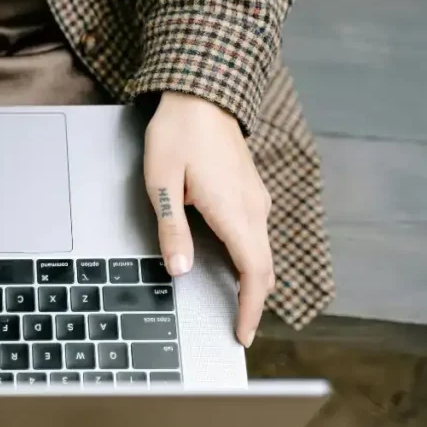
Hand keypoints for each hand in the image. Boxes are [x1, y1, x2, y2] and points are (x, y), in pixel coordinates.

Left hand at [143, 92, 274, 347]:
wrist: (202, 92)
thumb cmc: (178, 133)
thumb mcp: (162, 182)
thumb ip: (172, 228)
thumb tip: (179, 270)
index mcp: (235, 210)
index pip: (254, 273)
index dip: (250, 308)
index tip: (242, 334)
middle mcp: (255, 207)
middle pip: (264, 268)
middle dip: (252, 301)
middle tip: (236, 327)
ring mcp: (257, 198)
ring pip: (262, 252)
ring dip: (251, 280)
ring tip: (233, 303)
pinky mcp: (251, 191)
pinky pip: (257, 235)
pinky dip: (250, 259)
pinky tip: (231, 265)